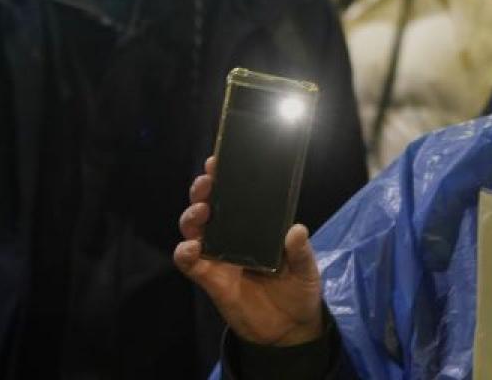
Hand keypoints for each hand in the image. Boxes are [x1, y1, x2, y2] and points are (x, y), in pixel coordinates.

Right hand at [174, 157, 327, 346]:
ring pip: (194, 229)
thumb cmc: (299, 289)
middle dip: (203, 191)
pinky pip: (190, 262)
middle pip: (209, 206)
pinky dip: (185, 252)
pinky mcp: (210, 278)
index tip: (219, 161)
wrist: (289, 329)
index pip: (237, 196)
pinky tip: (192, 247)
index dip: (225, 177)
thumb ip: (300, 252)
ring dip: (192, 217)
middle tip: (208, 182)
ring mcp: (218, 256)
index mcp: (256, 226)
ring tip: (202, 212)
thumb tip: (297, 230)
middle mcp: (233, 236)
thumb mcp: (306, 269)